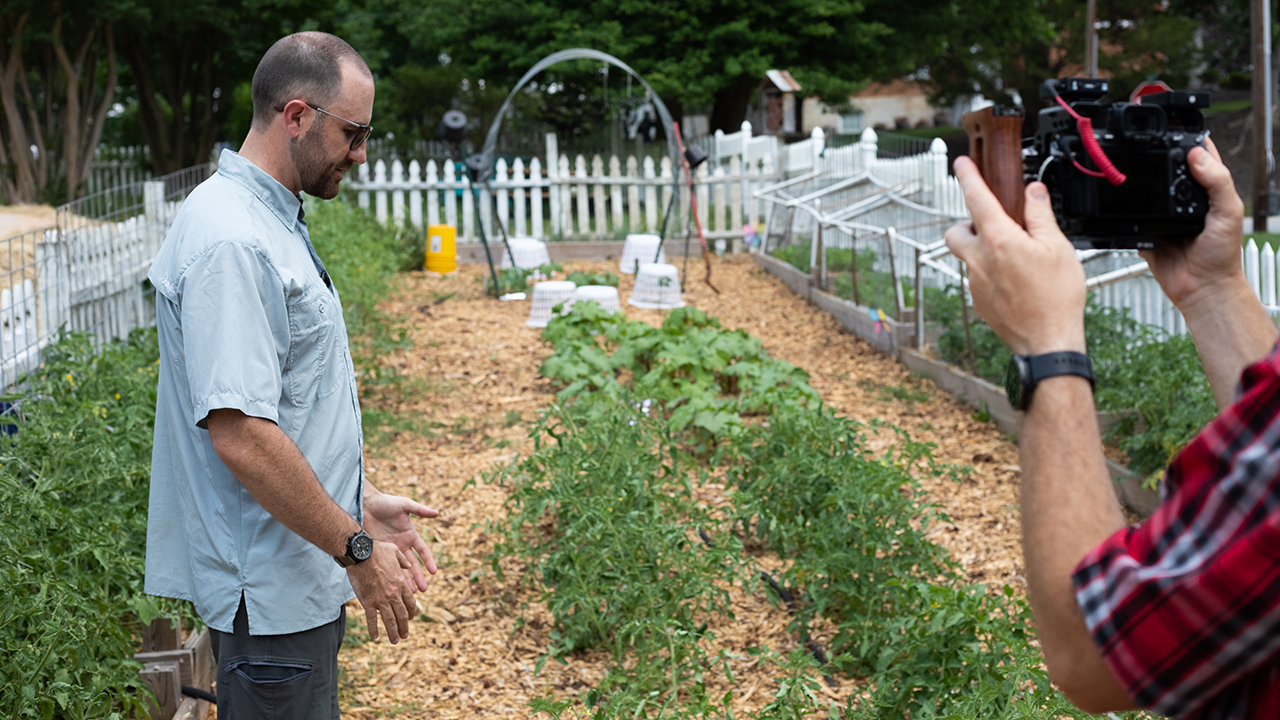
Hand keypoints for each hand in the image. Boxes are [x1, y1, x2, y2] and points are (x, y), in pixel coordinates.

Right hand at [346, 540, 416, 642]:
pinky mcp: (368, 602)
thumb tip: (408, 566)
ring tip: (395, 641)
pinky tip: (374, 637)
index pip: (410, 603)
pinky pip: (372, 619)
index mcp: (401, 583)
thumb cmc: (377, 550)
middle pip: (402, 615)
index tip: (411, 619)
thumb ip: (403, 561)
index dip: (412, 613)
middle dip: (404, 627)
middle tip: (404, 636)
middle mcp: (393, 594)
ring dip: (393, 632)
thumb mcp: (396, 552)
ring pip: (389, 620)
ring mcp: (381, 599)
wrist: (361, 554)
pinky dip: (373, 630)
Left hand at [363, 487, 438, 590]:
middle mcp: (402, 545)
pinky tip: (394, 586)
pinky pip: (387, 566)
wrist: (367, 504)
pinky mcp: (380, 551)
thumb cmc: (387, 503)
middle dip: (419, 577)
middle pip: (413, 564)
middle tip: (424, 589)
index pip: (423, 551)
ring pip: (401, 568)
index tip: (434, 572)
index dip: (429, 561)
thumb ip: (420, 510)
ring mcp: (391, 550)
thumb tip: (437, 513)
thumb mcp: (405, 505)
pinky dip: (391, 576)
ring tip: (410, 594)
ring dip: (406, 580)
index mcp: (411, 535)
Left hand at [944, 156, 1086, 355]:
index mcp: (999, 240)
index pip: (976, 199)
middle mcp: (979, 260)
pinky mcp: (978, 300)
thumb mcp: (1058, 247)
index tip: (961, 164)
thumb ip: (1040, 216)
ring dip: (982, 249)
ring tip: (1013, 256)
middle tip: (992, 224)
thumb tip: (1033, 192)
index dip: (968, 177)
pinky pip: (977, 277)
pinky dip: (990, 271)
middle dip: (967, 223)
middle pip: (955, 231)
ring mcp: (975, 282)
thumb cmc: (1056, 297)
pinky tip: (1015, 280)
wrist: (1048, 341)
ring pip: (967, 256)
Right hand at [1139, 139, 1246, 312]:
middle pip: (1167, 169)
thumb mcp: (1228, 212)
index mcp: (1207, 189)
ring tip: (1131, 170)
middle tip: (1144, 145)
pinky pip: (1131, 218)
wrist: (1201, 289)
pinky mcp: (1146, 232)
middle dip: (1156, 157)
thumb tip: (1197, 155)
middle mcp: (1185, 199)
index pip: (1198, 155)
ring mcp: (1164, 215)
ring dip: (1139, 184)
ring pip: (1147, 191)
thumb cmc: (1223, 256)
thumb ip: (1217, 182)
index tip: (1173, 126)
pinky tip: (1125, 204)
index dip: (1188, 139)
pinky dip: (1126, 212)